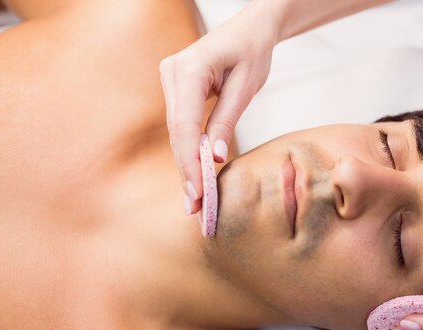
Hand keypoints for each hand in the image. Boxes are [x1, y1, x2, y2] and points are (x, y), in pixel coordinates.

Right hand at [159, 5, 275, 213]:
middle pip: (178, 133)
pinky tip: (194, 176)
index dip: (191, 162)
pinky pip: (181, 126)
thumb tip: (215, 158)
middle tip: (197, 208)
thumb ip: (226, 121)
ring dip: (186, 166)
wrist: (250, 29)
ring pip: (177, 133)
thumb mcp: (246, 87)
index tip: (199, 192)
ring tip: (196, 201)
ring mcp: (170, 80)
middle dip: (187, 172)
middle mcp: (171, 73)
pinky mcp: (176, 89)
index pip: (185, 126)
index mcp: (189, 69)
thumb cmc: (252, 51)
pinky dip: (189, 152)